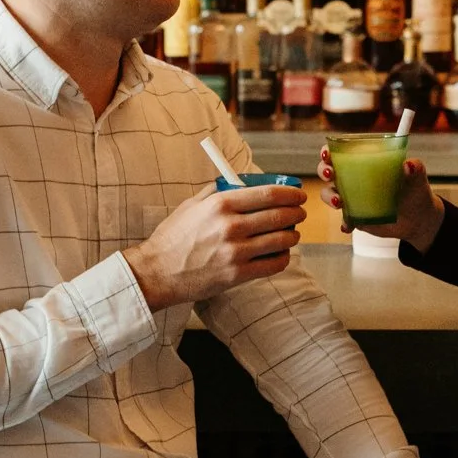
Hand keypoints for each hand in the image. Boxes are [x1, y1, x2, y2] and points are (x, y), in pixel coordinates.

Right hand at [125, 183, 306, 310]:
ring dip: (292, 235)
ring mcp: (236, 252)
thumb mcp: (191, 205)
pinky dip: (283, 257)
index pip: (269, 193)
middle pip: (280, 215)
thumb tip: (244, 182)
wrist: (158, 272)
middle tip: (300, 213)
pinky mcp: (238, 275)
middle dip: (296, 213)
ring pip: (281, 240)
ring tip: (292, 234)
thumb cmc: (174, 238)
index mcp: (221, 204)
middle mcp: (231, 226)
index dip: (291, 193)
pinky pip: (274, 264)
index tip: (299, 194)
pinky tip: (281, 253)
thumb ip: (218, 191)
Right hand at [318, 146, 444, 250]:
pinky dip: (345, 223)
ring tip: (339, 202)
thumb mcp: (417, 179)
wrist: (419, 220)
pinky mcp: (355, 218)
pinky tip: (349, 226)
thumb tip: (408, 165)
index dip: (328, 151)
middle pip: (328, 170)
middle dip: (323, 170)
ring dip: (329, 197)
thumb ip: (415, 169)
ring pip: (330, 194)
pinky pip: (344, 220)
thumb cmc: (416, 191)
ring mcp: (352, 199)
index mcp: (365, 162)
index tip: (327, 154)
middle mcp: (353, 178)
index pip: (340, 152)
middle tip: (331, 174)